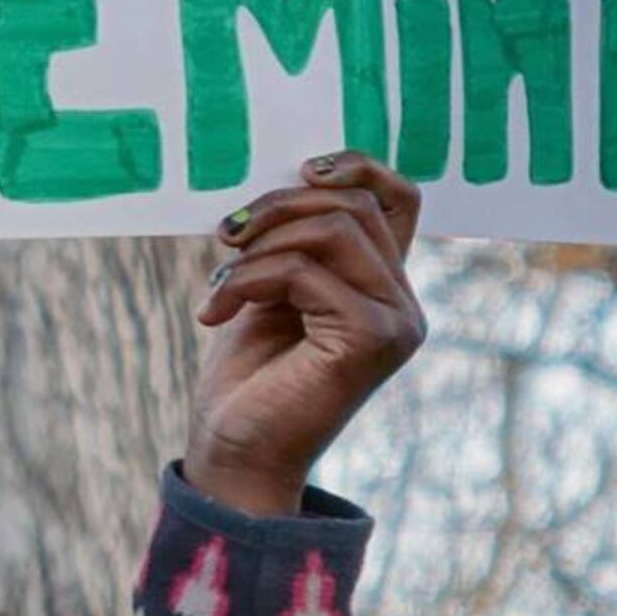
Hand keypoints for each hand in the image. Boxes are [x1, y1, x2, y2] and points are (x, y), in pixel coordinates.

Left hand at [182, 150, 427, 516]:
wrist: (235, 450)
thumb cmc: (248, 374)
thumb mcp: (268, 288)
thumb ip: (293, 241)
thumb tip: (294, 179)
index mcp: (382, 284)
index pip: (398, 198)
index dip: (356, 165)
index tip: (300, 169)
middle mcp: (402, 302)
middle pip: (353, 205)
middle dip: (276, 207)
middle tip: (224, 236)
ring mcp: (396, 321)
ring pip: (332, 229)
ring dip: (257, 246)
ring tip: (218, 283)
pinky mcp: (372, 339)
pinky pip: (303, 272)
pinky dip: (246, 281)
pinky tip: (214, 312)